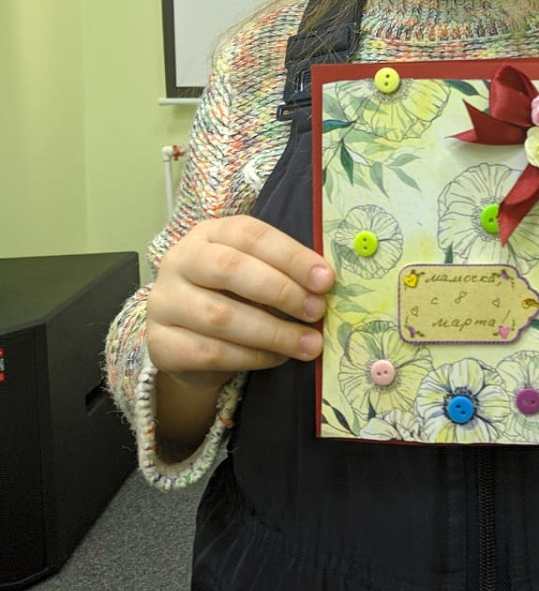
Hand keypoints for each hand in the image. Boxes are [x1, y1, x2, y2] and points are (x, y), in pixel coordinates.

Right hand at [147, 214, 333, 388]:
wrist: (188, 342)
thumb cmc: (231, 297)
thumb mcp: (254, 273)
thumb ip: (282, 271)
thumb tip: (325, 283)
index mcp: (209, 233)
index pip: (250, 234)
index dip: (290, 255)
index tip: (325, 279)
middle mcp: (180, 260)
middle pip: (230, 269)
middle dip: (281, 291)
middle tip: (317, 311)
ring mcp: (164, 302)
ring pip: (220, 316)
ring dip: (273, 332)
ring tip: (308, 344)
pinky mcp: (160, 343)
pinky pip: (210, 353)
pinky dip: (251, 357)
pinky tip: (276, 358)